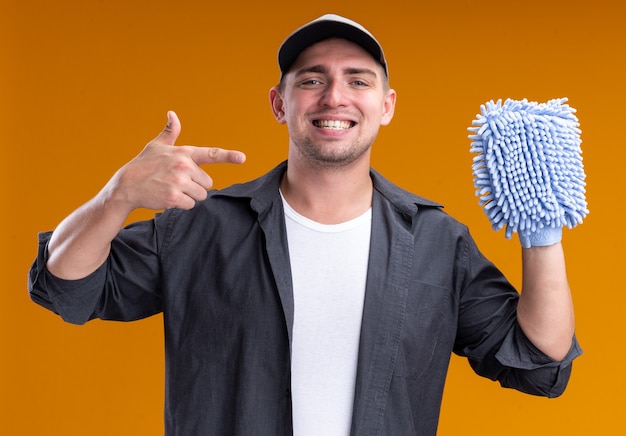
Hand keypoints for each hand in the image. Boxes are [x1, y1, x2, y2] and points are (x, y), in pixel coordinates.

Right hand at [107, 111, 245, 211]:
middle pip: (208, 183)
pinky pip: (190, 205)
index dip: (228, 156)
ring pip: (201, 195)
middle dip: (196, 186)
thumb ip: (170, 132)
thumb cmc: (143, 164)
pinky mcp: (174, 197)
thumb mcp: (156, 146)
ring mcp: (179, 182)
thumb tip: (172, 114)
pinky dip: (181, 204)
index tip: (242, 158)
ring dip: (189, 196)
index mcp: (184, 153)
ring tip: (171, 189)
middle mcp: (184, 166)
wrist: (125, 186)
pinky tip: (168, 197)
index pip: (211, 154)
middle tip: (177, 182)